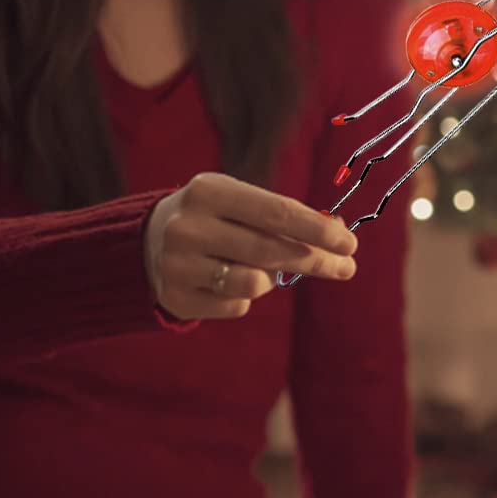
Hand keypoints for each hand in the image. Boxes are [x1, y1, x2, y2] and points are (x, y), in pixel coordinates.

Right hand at [144, 171, 357, 319]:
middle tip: (345, 268)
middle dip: (317, 261)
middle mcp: (189, 226)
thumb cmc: (215, 218)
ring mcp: (177, 264)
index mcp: (209, 191)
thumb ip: (286, 217)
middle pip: (272, 250)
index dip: (318, 230)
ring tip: (258, 267)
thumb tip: (340, 234)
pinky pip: (236, 307)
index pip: (277, 212)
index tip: (350, 244)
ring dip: (270, 279)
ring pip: (255, 283)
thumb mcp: (242, 203)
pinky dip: (244, 298)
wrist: (147, 241)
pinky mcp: (174, 297)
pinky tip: (227, 282)